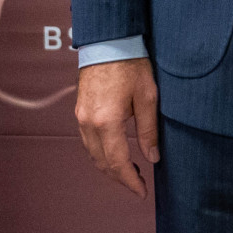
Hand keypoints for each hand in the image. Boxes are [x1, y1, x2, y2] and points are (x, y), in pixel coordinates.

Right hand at [74, 58, 159, 197]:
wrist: (108, 41)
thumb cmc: (130, 64)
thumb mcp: (147, 97)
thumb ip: (149, 130)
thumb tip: (152, 157)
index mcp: (107, 121)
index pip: (117, 163)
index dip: (130, 181)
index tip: (142, 192)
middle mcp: (89, 123)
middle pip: (102, 163)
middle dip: (120, 178)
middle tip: (138, 184)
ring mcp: (81, 117)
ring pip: (93, 154)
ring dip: (109, 167)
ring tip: (130, 170)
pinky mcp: (80, 110)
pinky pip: (88, 141)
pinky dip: (101, 153)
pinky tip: (114, 152)